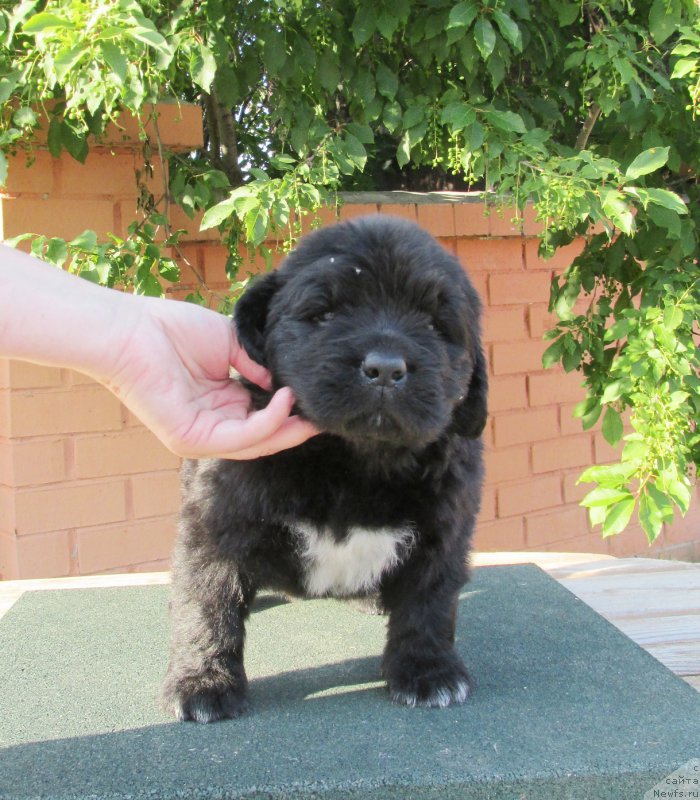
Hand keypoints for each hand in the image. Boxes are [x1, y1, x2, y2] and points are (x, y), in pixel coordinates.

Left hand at [99, 295, 318, 459]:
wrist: (132, 329)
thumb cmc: (174, 330)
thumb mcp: (231, 343)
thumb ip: (258, 364)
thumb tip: (286, 380)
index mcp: (221, 403)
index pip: (262, 417)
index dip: (291, 411)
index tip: (318, 398)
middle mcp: (213, 423)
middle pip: (264, 436)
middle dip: (296, 428)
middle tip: (326, 414)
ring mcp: (201, 435)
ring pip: (256, 443)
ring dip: (287, 429)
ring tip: (313, 410)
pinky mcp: (190, 440)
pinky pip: (240, 439)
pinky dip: (267, 422)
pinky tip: (285, 400)